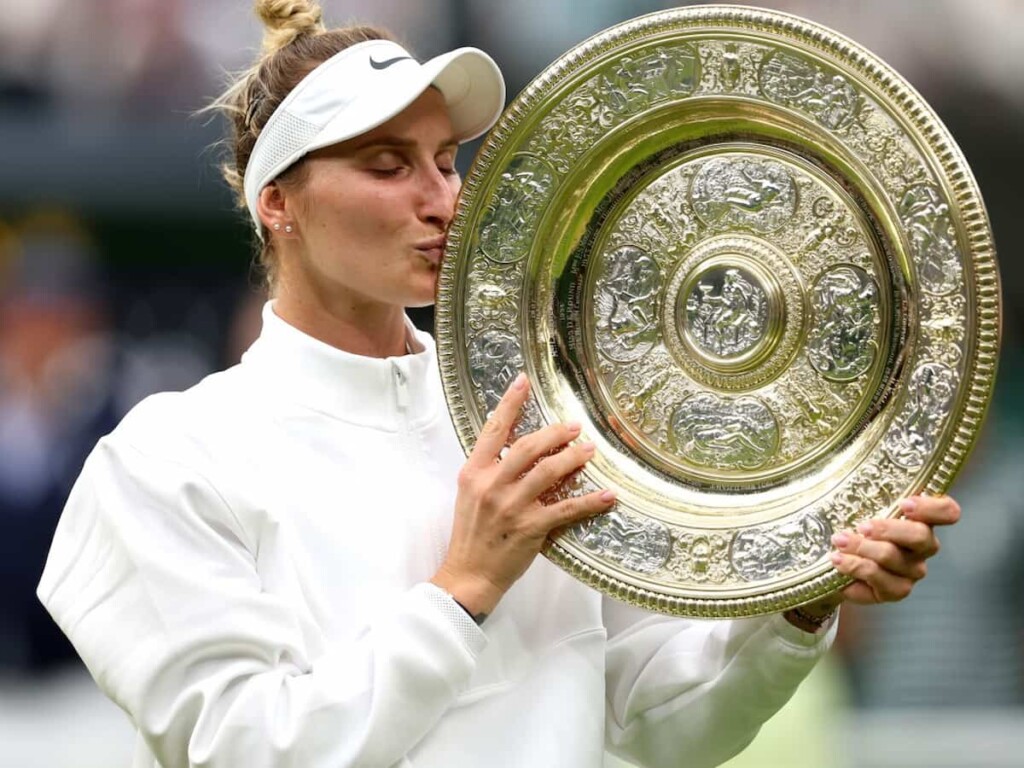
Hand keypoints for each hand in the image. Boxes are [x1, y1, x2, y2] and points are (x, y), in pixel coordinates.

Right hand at [432, 373, 615, 616]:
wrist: (468, 574)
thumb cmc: (471, 535)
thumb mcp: (470, 496)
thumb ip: (489, 471)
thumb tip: (517, 450)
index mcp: (474, 473)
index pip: (493, 431)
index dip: (510, 404)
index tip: (524, 382)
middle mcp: (491, 485)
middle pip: (527, 447)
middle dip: (554, 433)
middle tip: (574, 426)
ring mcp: (511, 507)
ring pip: (548, 472)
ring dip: (572, 458)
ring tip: (588, 451)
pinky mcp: (530, 528)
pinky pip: (566, 509)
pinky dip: (589, 502)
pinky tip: (607, 495)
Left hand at [830, 494, 959, 604]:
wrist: (836, 564)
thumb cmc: (853, 528)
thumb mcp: (860, 505)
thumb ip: (867, 490)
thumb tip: (848, 464)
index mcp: (921, 520)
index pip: (947, 512)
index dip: (932, 508)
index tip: (905, 504)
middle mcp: (922, 548)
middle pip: (920, 536)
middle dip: (887, 529)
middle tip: (861, 526)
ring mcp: (910, 572)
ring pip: (893, 559)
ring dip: (861, 550)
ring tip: (838, 543)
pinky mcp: (894, 591)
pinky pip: (878, 583)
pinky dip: (854, 571)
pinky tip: (838, 563)